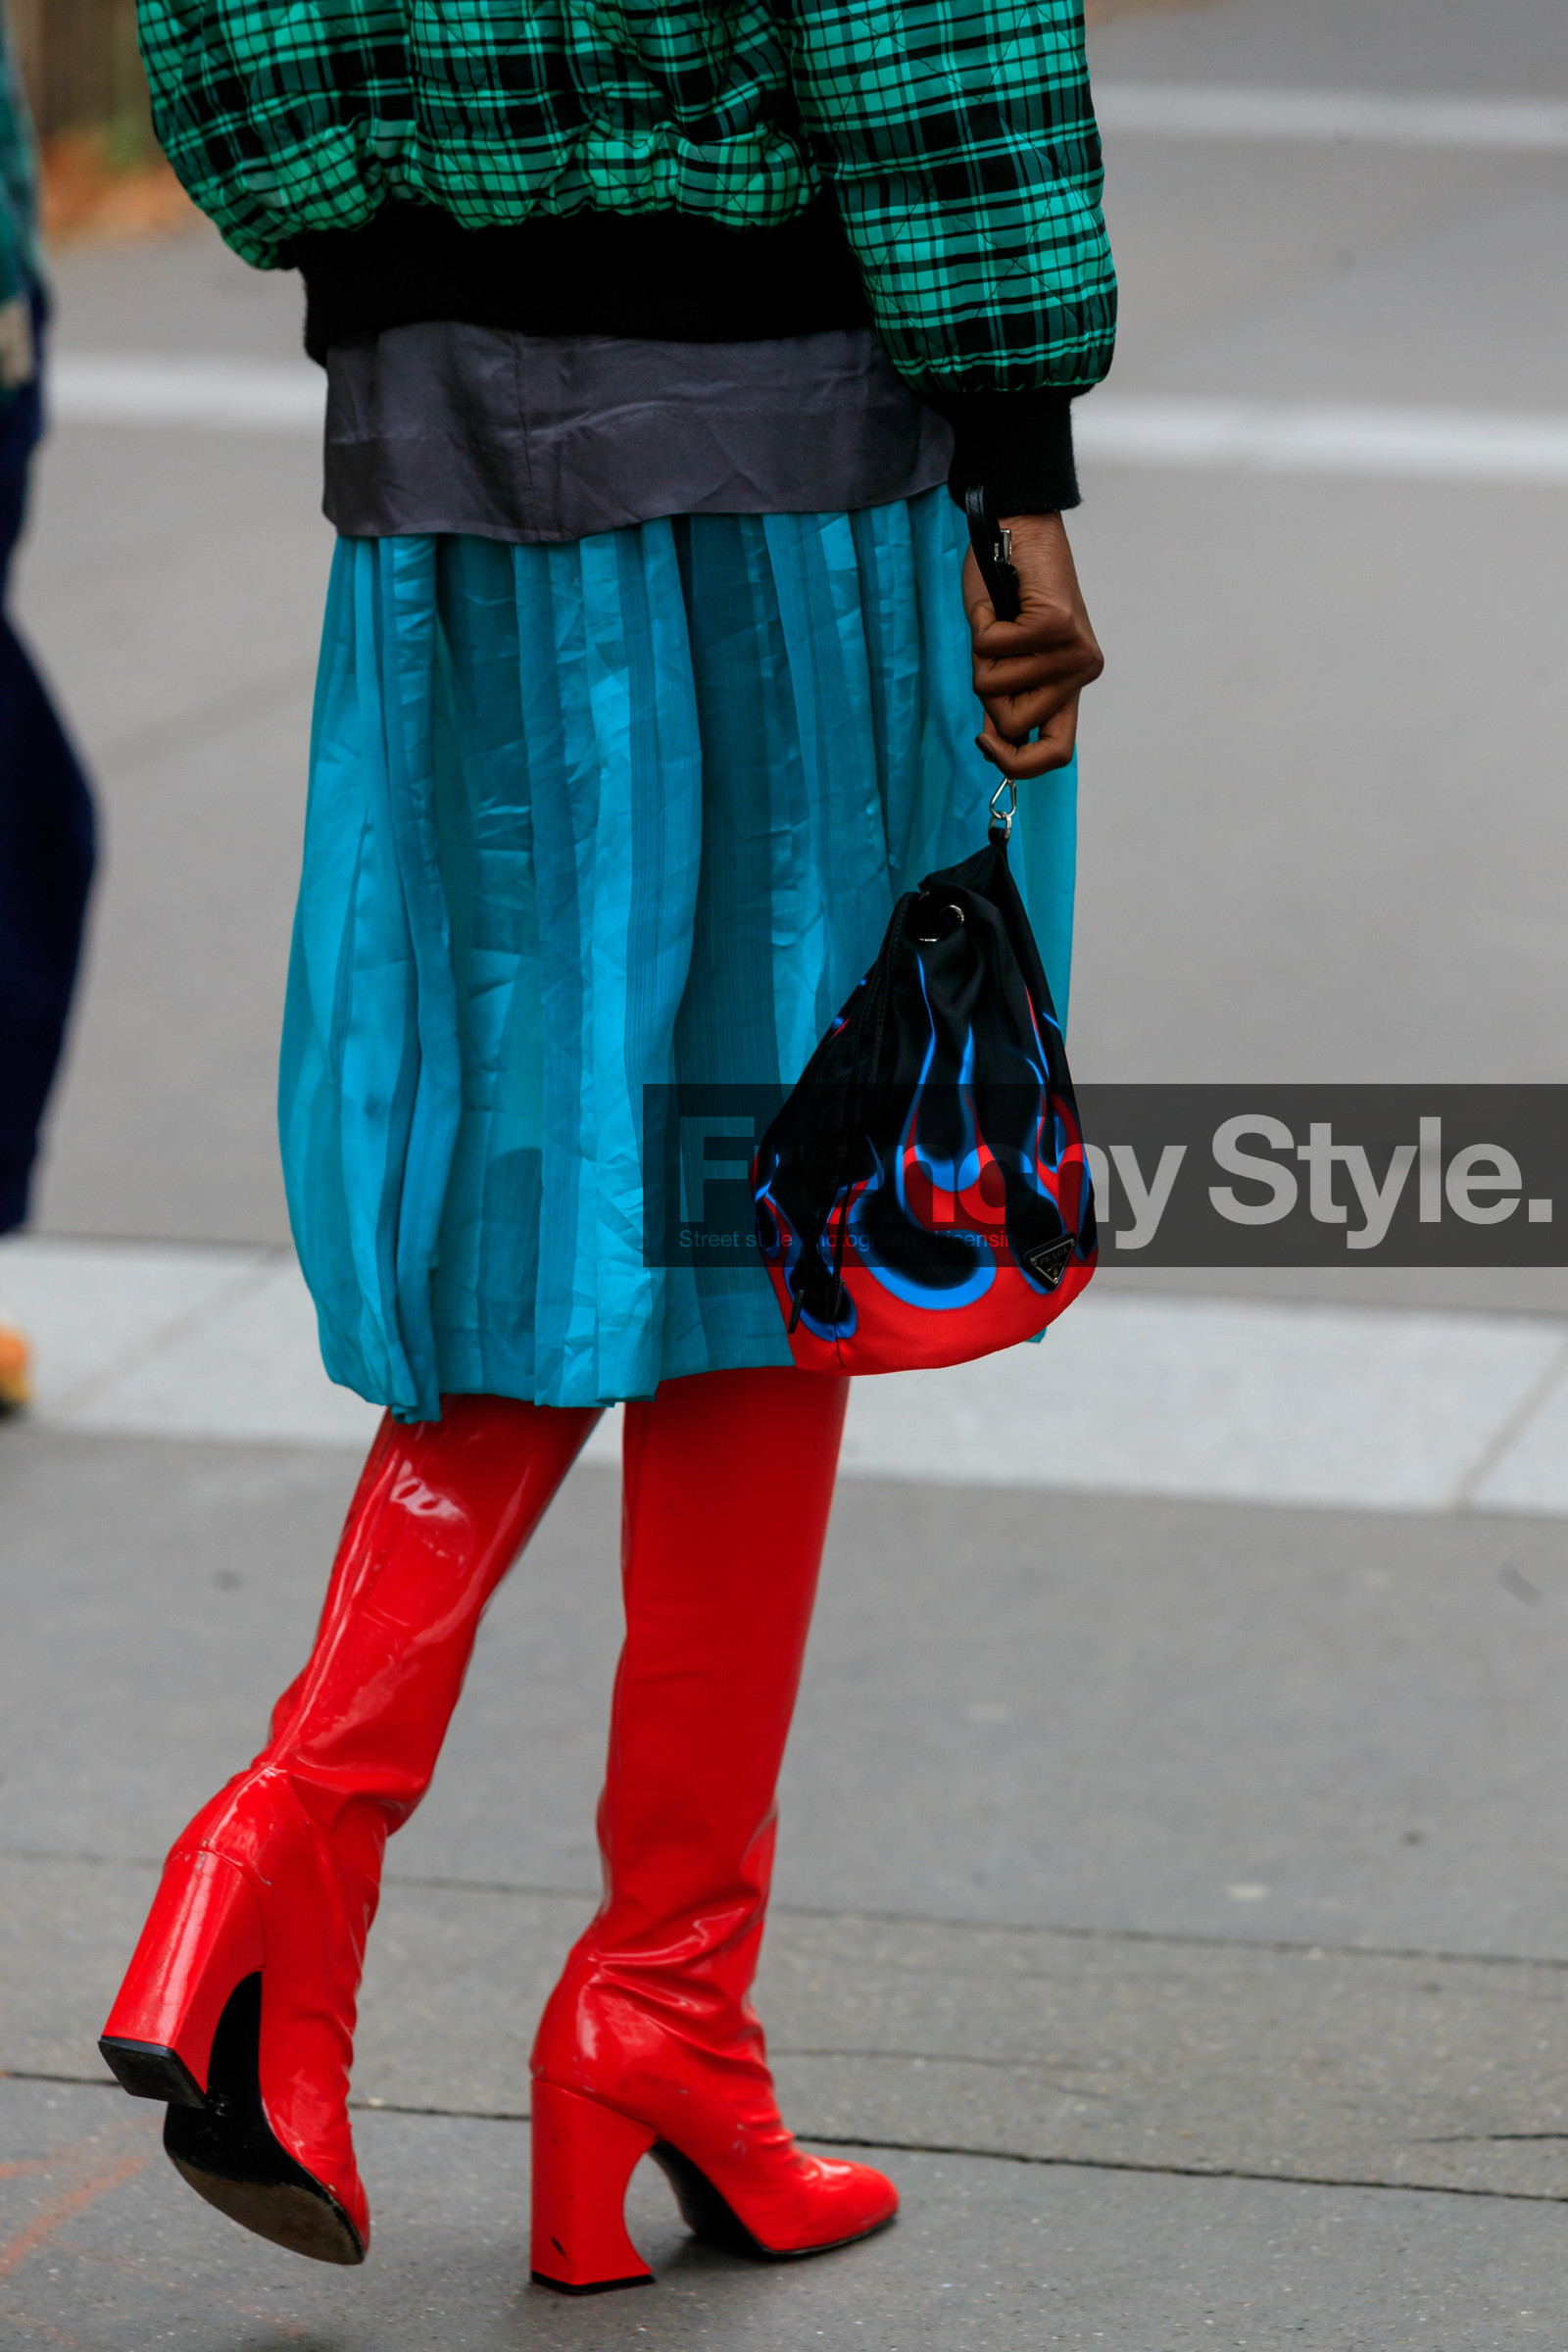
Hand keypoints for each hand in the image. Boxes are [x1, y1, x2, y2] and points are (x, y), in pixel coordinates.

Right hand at [962, 512, 1102, 780]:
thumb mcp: (1007, 657)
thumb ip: (1007, 697)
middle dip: (986, 691)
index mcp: (1070, 687)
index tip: (985, 741)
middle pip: (1012, 725)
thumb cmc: (1008, 591)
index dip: (1016, 763)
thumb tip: (994, 743)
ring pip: (995, 689)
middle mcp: (1081, 674)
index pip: (1056, 754)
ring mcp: (1073, 652)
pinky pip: (991, 649)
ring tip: (999, 619)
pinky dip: (980, 624)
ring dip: (980, 653)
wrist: (1020, 527)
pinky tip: (998, 603)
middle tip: (993, 650)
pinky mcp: (1057, 626)